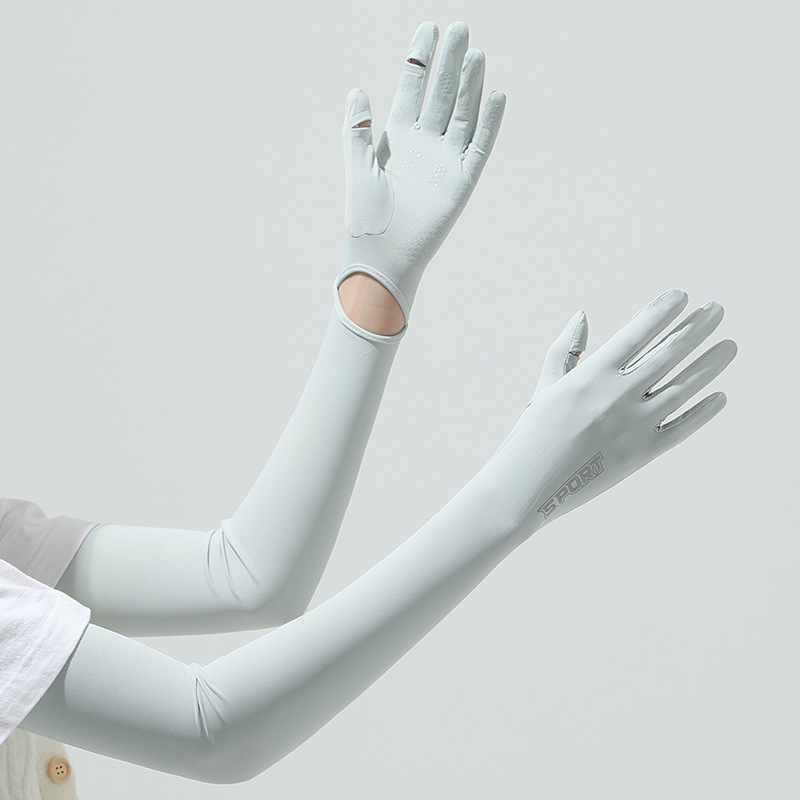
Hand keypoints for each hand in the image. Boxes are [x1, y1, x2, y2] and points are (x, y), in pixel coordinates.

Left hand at [340, 21, 505, 321]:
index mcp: (397, 138)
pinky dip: (488, 122)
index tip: (428, 28)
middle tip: (460, 28)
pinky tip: (495, 94)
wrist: (383, 258)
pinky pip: (479, 146)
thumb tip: (357, 88)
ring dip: (469, 85)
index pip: (412, 89)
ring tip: (475, 52)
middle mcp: (424, 145)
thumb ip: (357, 130)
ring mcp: (445, 161)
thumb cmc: (365, 219)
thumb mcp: (357, 168)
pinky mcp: (462, 181)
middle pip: (440, 94)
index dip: (420, 60)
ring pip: (461, 113)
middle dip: (449, 62)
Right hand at [480, 289, 736, 532]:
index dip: (662, 311)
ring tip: (730, 346)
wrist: (529, 487)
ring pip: (683, 387)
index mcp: (592, 375)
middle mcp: (618, 396)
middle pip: (668, 354)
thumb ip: (566, 349)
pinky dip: (702, 412)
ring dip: (709, 364)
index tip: (683, 296)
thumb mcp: (547, 386)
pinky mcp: (642, 454)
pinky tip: (720, 396)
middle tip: (717, 310)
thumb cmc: (533, 433)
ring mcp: (634, 426)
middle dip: (696, 328)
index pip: (637, 332)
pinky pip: (681, 428)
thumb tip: (582, 314)